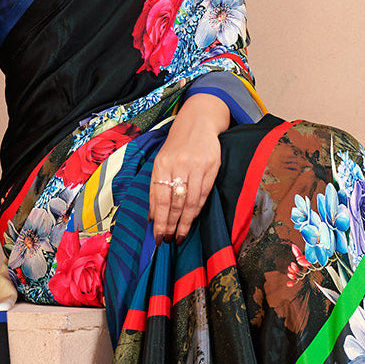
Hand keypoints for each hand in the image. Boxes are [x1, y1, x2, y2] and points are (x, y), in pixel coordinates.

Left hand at [149, 96, 228, 242]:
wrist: (198, 123)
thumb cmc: (177, 147)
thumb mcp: (161, 162)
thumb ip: (156, 188)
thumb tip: (152, 216)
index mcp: (161, 164)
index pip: (160, 199)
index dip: (159, 221)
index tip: (157, 237)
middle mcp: (178, 165)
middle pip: (175, 203)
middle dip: (171, 225)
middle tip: (169, 240)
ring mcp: (196, 165)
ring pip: (190, 201)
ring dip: (184, 222)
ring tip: (180, 236)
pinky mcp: (212, 166)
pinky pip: (204, 194)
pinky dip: (197, 210)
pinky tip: (191, 220)